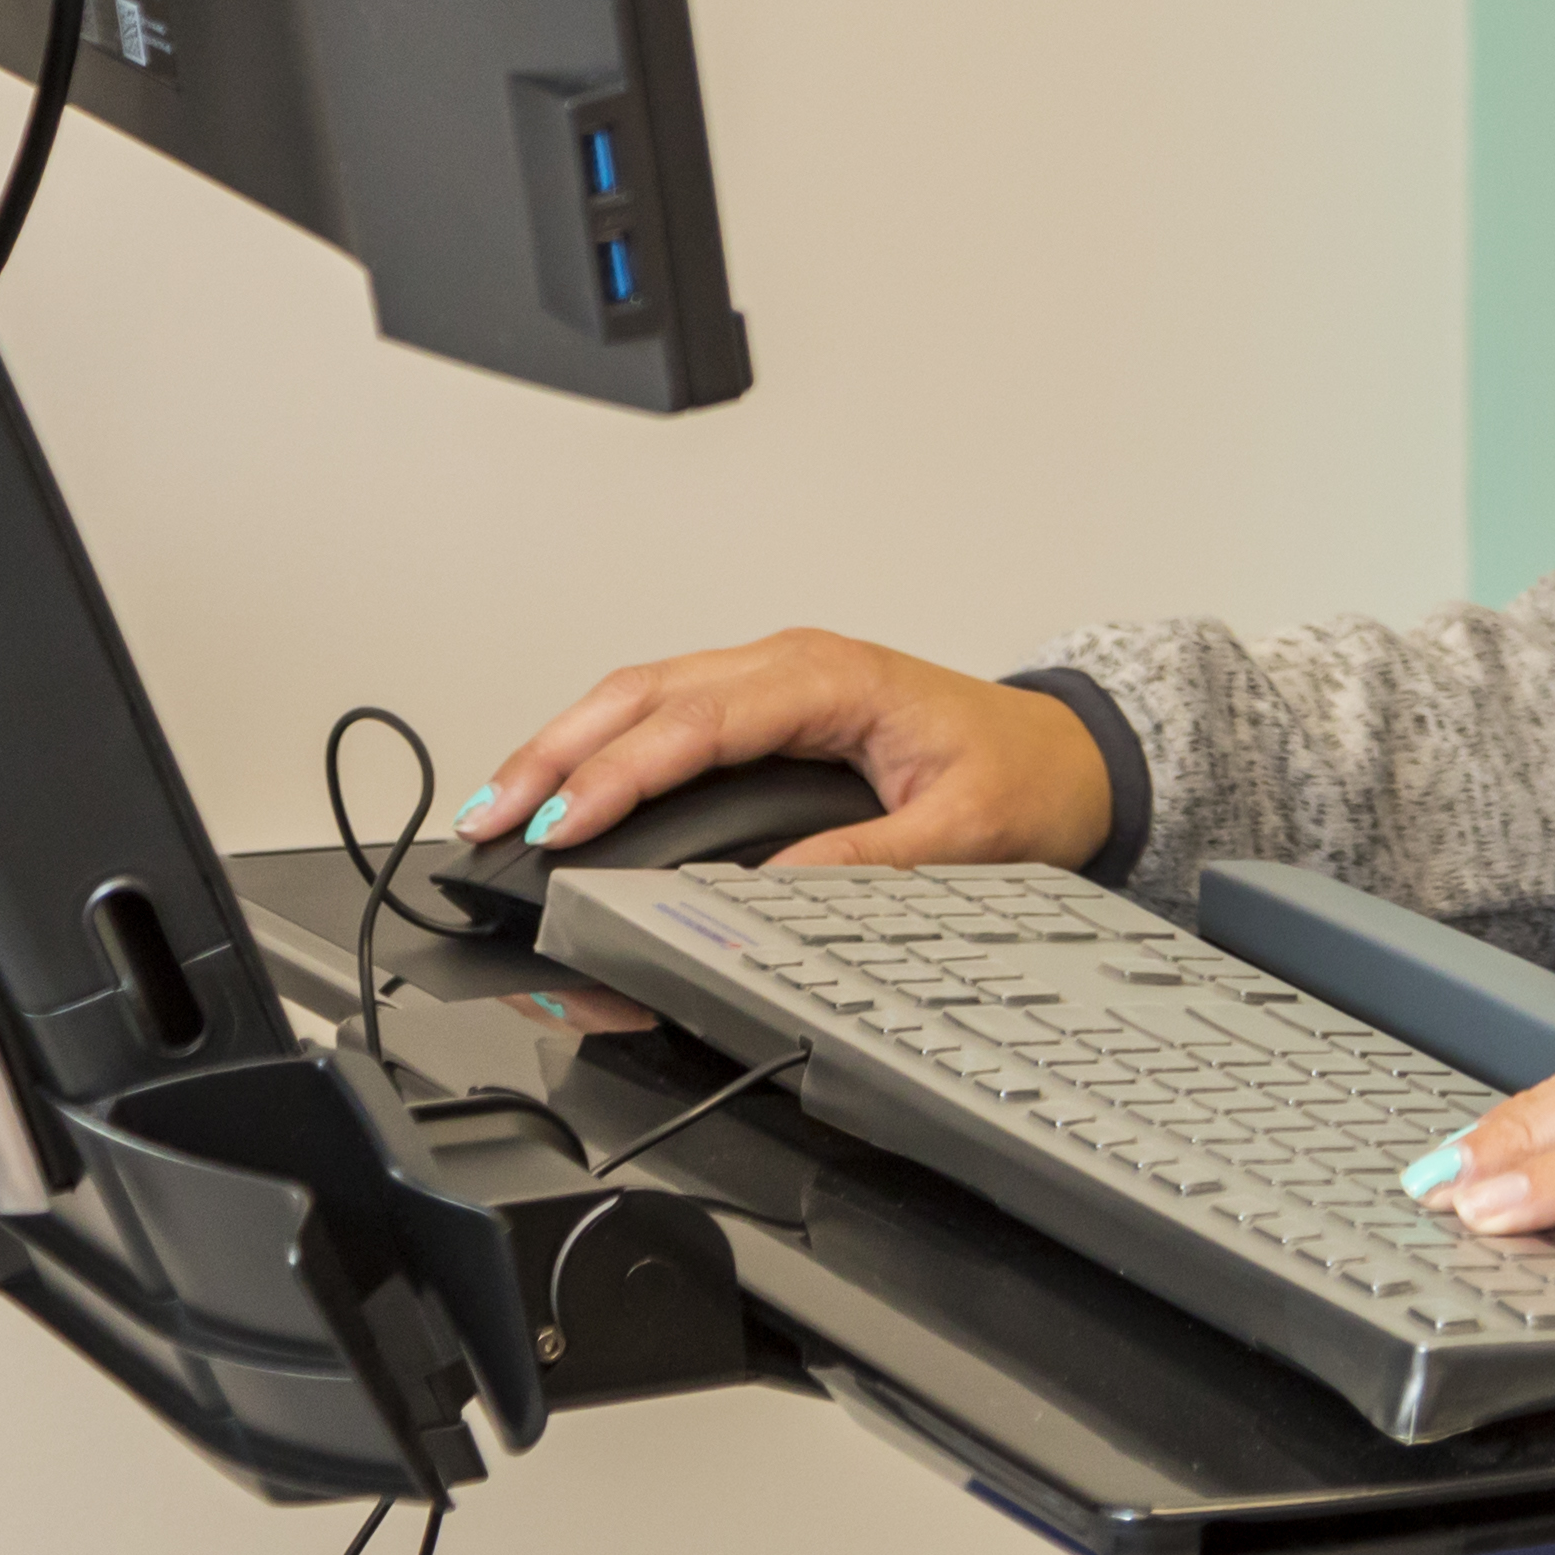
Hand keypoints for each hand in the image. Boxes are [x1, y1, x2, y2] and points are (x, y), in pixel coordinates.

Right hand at [459, 629, 1110, 873]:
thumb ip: (869, 861)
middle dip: (555, 752)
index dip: (619, 772)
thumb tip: (773, 890)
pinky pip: (664, 714)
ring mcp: (773, 680)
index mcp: (833, 679)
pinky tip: (559, 790)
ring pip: (640, 696)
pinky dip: (601, 748)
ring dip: (563, 746)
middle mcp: (790, 665)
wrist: (1068, 755)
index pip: (698, 718)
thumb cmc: (1023, 778)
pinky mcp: (765, 706)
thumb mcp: (963, 831)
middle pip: (643, 692)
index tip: (560, 824)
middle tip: (486, 818)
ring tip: (495, 808)